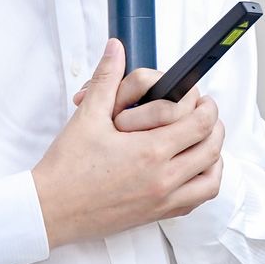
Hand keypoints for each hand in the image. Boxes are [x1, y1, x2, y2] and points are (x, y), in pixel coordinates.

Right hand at [34, 39, 223, 248]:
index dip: (207, 107)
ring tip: (202, 141)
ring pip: (210, 181)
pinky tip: (190, 170)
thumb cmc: (67, 167)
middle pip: (212, 149)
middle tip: (205, 114)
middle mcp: (163, 178)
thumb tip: (116, 49)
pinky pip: (195, 202)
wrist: (50, 210)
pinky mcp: (156, 215)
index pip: (200, 124)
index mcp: (150, 151)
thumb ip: (108, 78)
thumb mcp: (88, 116)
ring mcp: (162, 200)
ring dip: (213, 158)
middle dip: (214, 127)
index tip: (202, 99)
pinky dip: (201, 184)